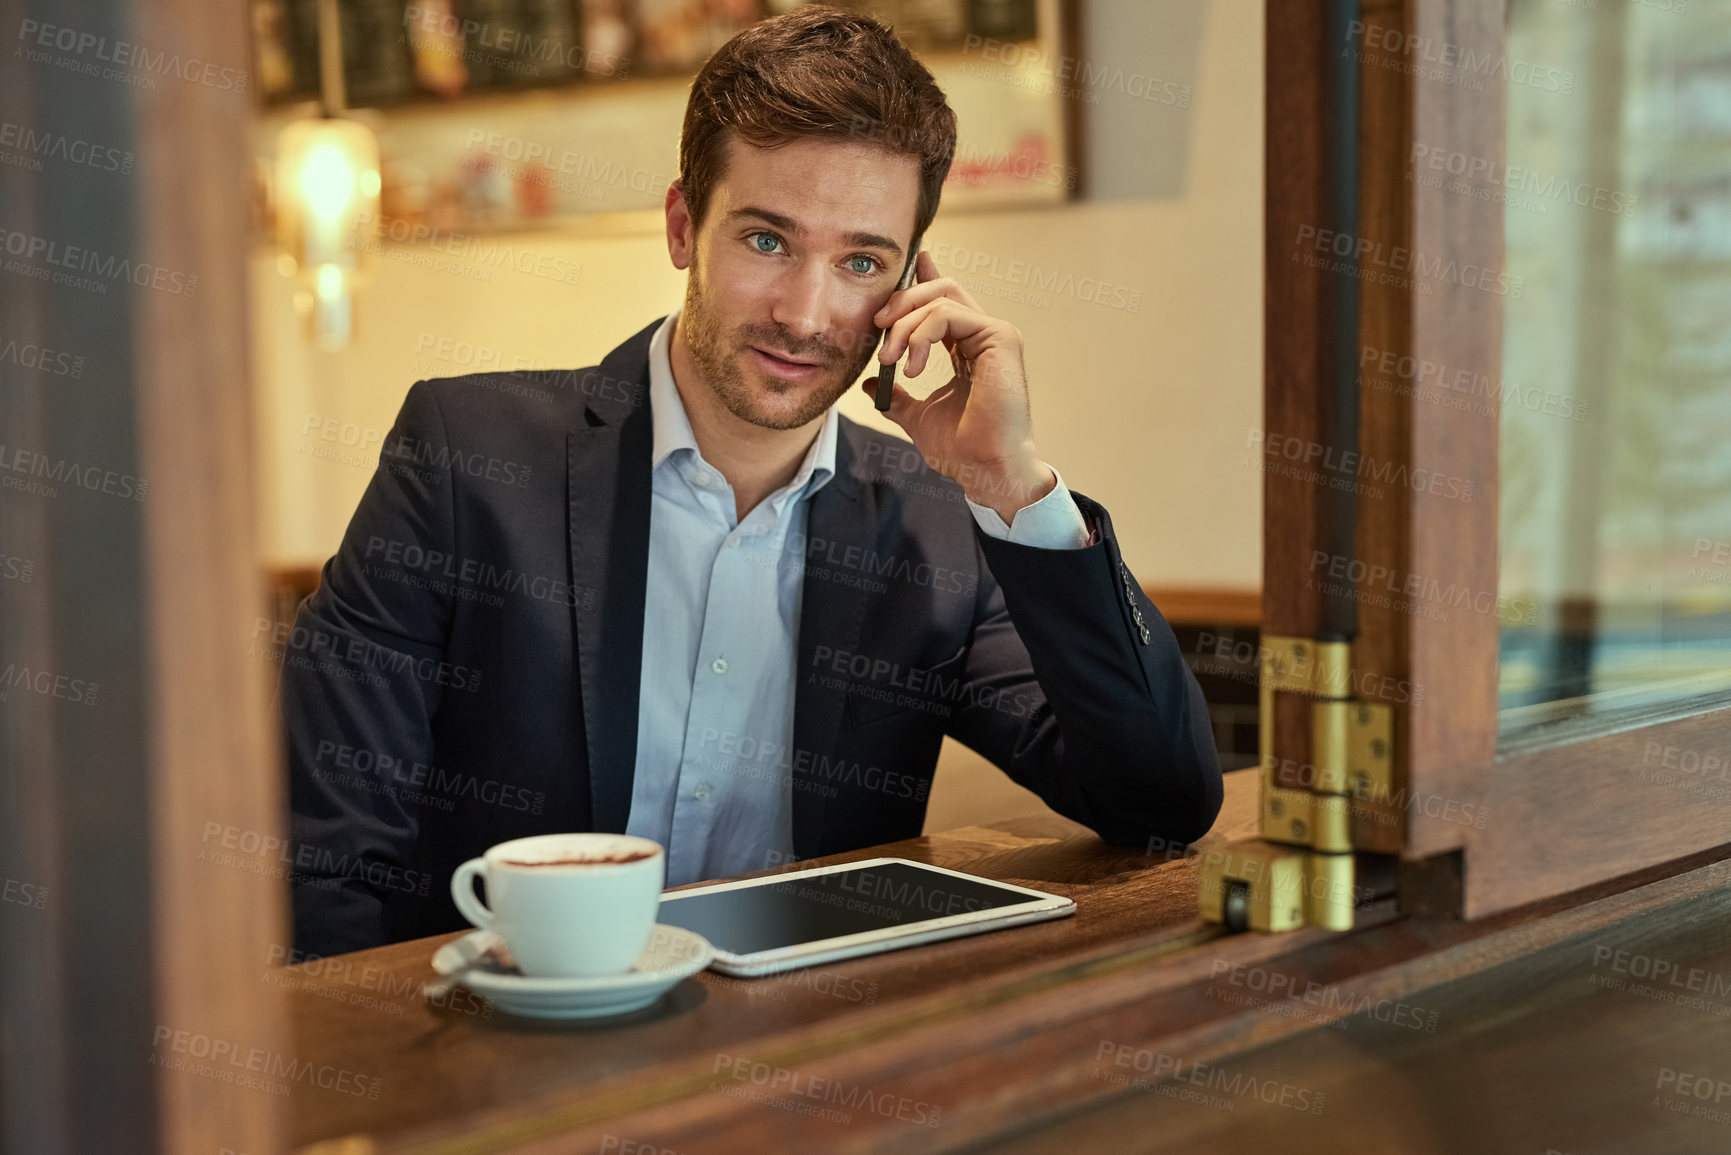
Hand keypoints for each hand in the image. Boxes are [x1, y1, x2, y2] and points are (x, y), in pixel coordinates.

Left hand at [863, 250, 1055, 523]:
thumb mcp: (917, 417)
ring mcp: (995, 334)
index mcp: (968, 348)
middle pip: (940, 290)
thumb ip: (897, 398)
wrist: (985, 469)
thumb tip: (872, 385)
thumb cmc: (962, 449)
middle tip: (877, 324)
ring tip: (890, 358)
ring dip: (905, 324)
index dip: (924, 279)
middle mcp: (984, 336)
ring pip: (941, 298)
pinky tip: (912, 365)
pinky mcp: (999, 338)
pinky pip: (949, 315)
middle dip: (902, 301)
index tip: (907, 264)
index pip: (944, 302)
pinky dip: (922, 333)